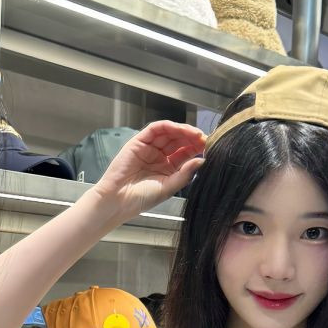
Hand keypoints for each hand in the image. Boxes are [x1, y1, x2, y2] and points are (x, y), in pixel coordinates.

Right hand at [90, 120, 206, 223]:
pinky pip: (155, 129)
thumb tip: (202, 160)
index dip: (197, 148)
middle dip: (193, 138)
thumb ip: (185, 174)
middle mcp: (160, 157)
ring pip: (169, 133)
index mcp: (168, 169)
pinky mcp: (139, 142)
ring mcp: (149, 148)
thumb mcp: (168, 188)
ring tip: (195, 134)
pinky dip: (168, 126)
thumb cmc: (140, 199)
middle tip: (205, 139)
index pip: (186, 153)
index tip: (211, 147)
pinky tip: (179, 129)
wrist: (117, 201)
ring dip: (183, 131)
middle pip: (180, 141)